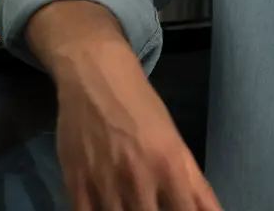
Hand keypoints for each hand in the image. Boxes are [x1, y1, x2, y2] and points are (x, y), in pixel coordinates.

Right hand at [52, 47, 220, 210]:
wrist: (96, 76)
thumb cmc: (142, 110)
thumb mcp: (177, 145)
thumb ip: (197, 188)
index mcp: (171, 168)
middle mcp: (139, 180)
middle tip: (152, 205)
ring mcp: (105, 184)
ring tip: (130, 205)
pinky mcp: (76, 185)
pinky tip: (107, 208)